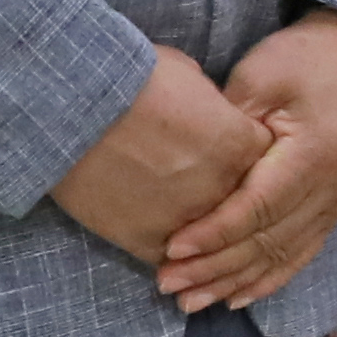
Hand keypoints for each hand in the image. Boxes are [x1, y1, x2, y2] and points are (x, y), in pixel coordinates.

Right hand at [55, 41, 266, 287]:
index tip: (231, 154)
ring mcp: (189, 221)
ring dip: (203, 236)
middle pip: (242, 203)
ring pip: (211, 241)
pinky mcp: (150, 242)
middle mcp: (223, 188)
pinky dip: (170, 254)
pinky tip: (165, 248)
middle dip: (229, 197)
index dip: (247, 157)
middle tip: (205, 190)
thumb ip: (211, 104)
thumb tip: (210, 113)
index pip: (265, 160)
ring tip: (187, 231)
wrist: (70, 110)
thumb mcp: (186, 76)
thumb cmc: (128, 80)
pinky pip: (173, 260)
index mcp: (240, 144)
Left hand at [165, 10, 336, 307]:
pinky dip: (269, 278)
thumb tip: (190, 173)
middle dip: (215, 267)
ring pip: (284, 255)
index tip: (172, 248)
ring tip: (192, 301)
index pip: (258, 208)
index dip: (214, 233)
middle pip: (269, 241)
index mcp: (315, 155)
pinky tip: (237, 297)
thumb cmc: (304, 58)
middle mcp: (334, 188)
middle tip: (168, 283)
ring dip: (236, 281)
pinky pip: (303, 252)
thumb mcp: (259, 76)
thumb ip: (229, 128)